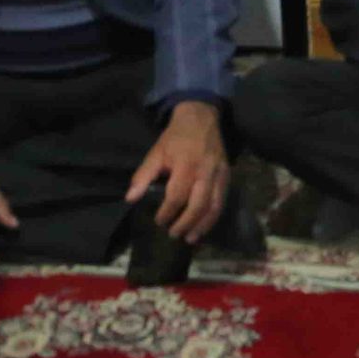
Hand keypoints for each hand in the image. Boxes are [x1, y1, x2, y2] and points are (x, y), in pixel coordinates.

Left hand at [125, 100, 229, 242]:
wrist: (201, 118)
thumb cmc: (175, 137)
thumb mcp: (156, 152)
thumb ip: (143, 175)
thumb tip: (131, 199)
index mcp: (186, 164)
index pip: (177, 195)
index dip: (167, 212)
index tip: (158, 221)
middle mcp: (205, 171)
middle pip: (198, 204)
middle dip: (185, 223)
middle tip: (173, 234)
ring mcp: (219, 173)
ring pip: (214, 205)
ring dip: (203, 225)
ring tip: (190, 238)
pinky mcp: (227, 175)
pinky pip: (222, 200)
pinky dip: (214, 216)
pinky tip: (204, 226)